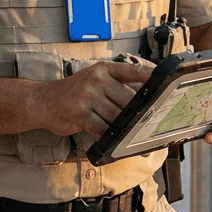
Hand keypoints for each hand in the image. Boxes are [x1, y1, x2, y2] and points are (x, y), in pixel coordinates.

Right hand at [32, 61, 151, 137]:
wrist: (43, 101)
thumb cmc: (73, 94)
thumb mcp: (94, 81)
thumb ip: (118, 86)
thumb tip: (147, 98)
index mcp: (104, 69)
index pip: (134, 71)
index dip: (152, 78)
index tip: (167, 85)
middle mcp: (97, 79)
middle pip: (129, 100)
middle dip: (141, 115)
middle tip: (154, 126)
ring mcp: (87, 96)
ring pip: (117, 117)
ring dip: (127, 131)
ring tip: (137, 139)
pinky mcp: (80, 114)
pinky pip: (102, 129)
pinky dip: (110, 138)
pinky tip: (114, 143)